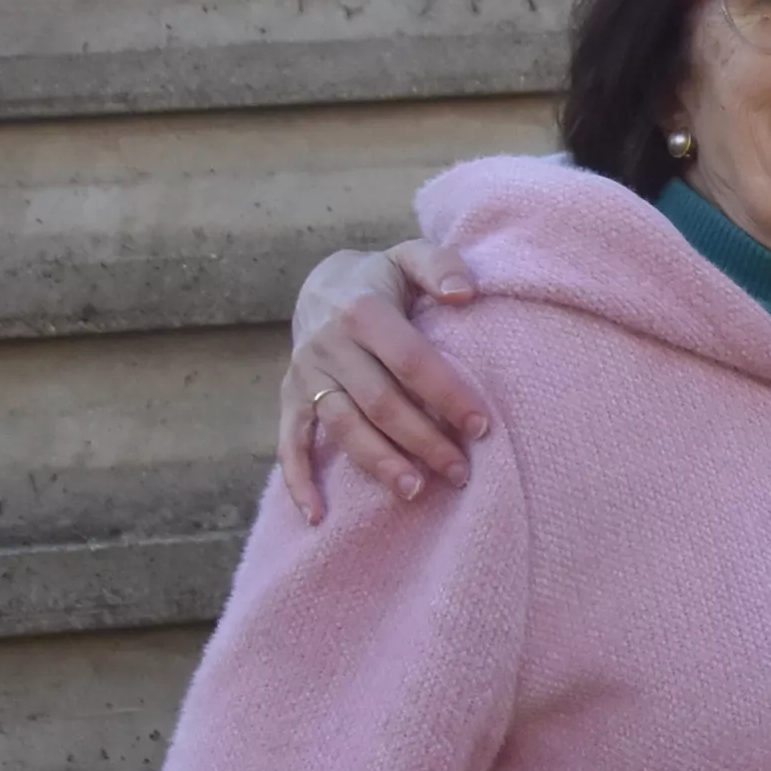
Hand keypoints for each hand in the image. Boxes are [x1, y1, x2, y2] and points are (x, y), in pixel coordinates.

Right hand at [279, 239, 492, 520]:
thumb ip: (439, 265)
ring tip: (415, 491)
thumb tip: (464, 294)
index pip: (411, 361)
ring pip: (343, 426)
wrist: (322, 284)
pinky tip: (317, 515)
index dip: (447, 395)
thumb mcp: (409, 256)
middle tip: (461, 472)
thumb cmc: (382, 279)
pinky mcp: (289, 397)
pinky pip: (289, 442)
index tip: (481, 427)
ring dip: (378, 462)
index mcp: (362, 310)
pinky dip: (299, 480)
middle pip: (380, 402)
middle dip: (423, 440)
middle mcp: (329, 345)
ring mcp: (305, 374)